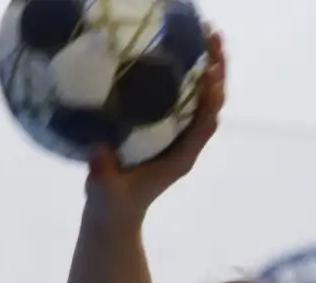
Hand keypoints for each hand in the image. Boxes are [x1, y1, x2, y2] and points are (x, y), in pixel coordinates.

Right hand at [81, 28, 227, 223]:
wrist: (114, 215)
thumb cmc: (111, 204)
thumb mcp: (104, 189)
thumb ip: (103, 172)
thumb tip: (98, 148)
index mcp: (180, 159)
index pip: (203, 126)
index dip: (209, 100)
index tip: (210, 73)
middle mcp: (186, 145)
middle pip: (211, 105)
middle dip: (216, 70)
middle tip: (213, 35)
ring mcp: (179, 137)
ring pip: (202, 99)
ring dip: (208, 67)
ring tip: (206, 34)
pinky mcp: (167, 130)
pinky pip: (185, 99)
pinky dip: (188, 74)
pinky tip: (179, 50)